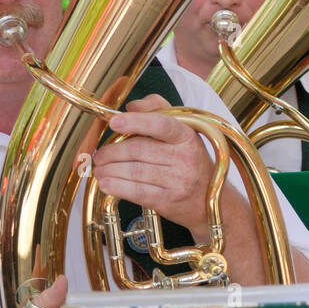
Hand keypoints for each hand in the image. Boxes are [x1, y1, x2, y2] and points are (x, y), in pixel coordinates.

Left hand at [94, 95, 216, 233]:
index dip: (135, 122)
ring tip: (99, 169)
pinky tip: (106, 184)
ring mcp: (178, 181)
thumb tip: (131, 106)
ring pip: (134, 171)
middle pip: (139, 150)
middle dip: (112, 152)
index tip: (114, 122)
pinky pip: (137, 192)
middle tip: (99, 155)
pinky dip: (117, 187)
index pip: (161, 124)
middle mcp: (185, 158)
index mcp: (187, 137)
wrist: (209, 201)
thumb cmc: (191, 162)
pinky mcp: (169, 201)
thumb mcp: (183, 132)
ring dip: (110, 170)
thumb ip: (158, 109)